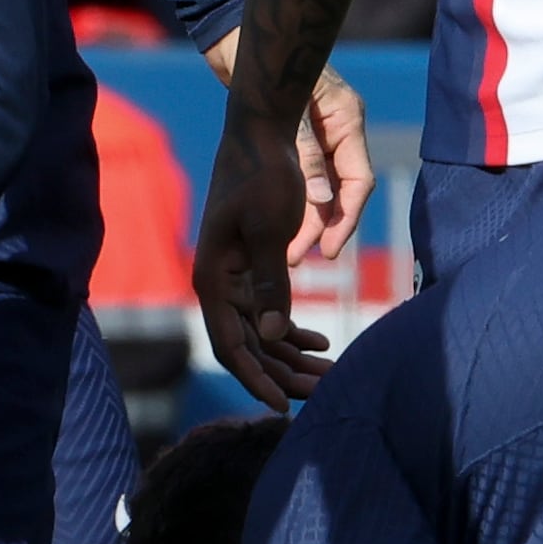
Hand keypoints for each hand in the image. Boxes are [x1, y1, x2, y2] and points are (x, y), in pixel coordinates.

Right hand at [192, 101, 331, 399]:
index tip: (284, 408)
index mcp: (212, 281)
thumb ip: (270, 282)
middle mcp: (219, 287)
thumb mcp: (268, 228)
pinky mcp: (253, 270)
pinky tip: (320, 343)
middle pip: (250, 348)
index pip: (231, 347)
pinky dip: (293, 332)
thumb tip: (274, 336)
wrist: (262, 135)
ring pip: (263, 335)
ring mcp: (236, 281)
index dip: (256, 380)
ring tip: (330, 376)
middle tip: (324, 395)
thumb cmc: (263, 175)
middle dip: (285, 375)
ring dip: (293, 358)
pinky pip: (270, 313)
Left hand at [199, 34, 374, 270]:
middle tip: (295, 258)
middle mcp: (338, 129)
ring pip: (321, 187)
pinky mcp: (297, 135)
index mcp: (347, 119)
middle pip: (339, 191)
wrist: (234, 36)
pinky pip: (303, 176)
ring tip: (283, 249)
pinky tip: (277, 222)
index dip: (345, 219)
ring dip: (305, 219)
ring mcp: (319, 133)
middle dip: (320, 227)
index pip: (358, 181)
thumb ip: (303, 153)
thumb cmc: (263, 64)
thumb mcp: (286, 112)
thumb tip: (321, 200)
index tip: (327, 250)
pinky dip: (293, 200)